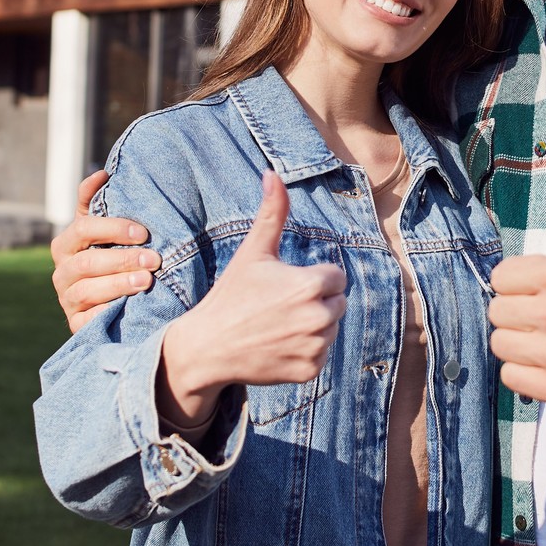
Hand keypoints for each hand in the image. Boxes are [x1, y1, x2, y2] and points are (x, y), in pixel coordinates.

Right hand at [51, 169, 160, 332]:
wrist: (108, 302)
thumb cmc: (109, 255)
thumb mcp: (103, 230)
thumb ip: (97, 201)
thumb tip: (102, 173)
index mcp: (66, 244)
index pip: (83, 229)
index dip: (113, 228)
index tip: (143, 232)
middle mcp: (62, 272)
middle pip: (88, 262)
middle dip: (123, 259)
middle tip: (154, 259)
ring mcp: (67, 300)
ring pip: (88, 290)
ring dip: (119, 284)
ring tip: (147, 281)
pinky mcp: (76, 325)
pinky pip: (89, 320)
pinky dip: (109, 312)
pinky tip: (131, 308)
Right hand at [159, 172, 347, 425]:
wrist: (208, 347)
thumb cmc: (231, 295)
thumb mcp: (253, 252)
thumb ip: (272, 213)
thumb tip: (273, 174)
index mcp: (311, 284)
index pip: (336, 276)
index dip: (312, 277)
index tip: (285, 285)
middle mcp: (319, 317)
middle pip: (337, 302)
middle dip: (315, 301)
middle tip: (279, 306)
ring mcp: (315, 347)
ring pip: (331, 328)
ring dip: (313, 325)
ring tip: (278, 325)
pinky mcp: (310, 371)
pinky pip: (322, 354)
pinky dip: (306, 351)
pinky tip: (279, 345)